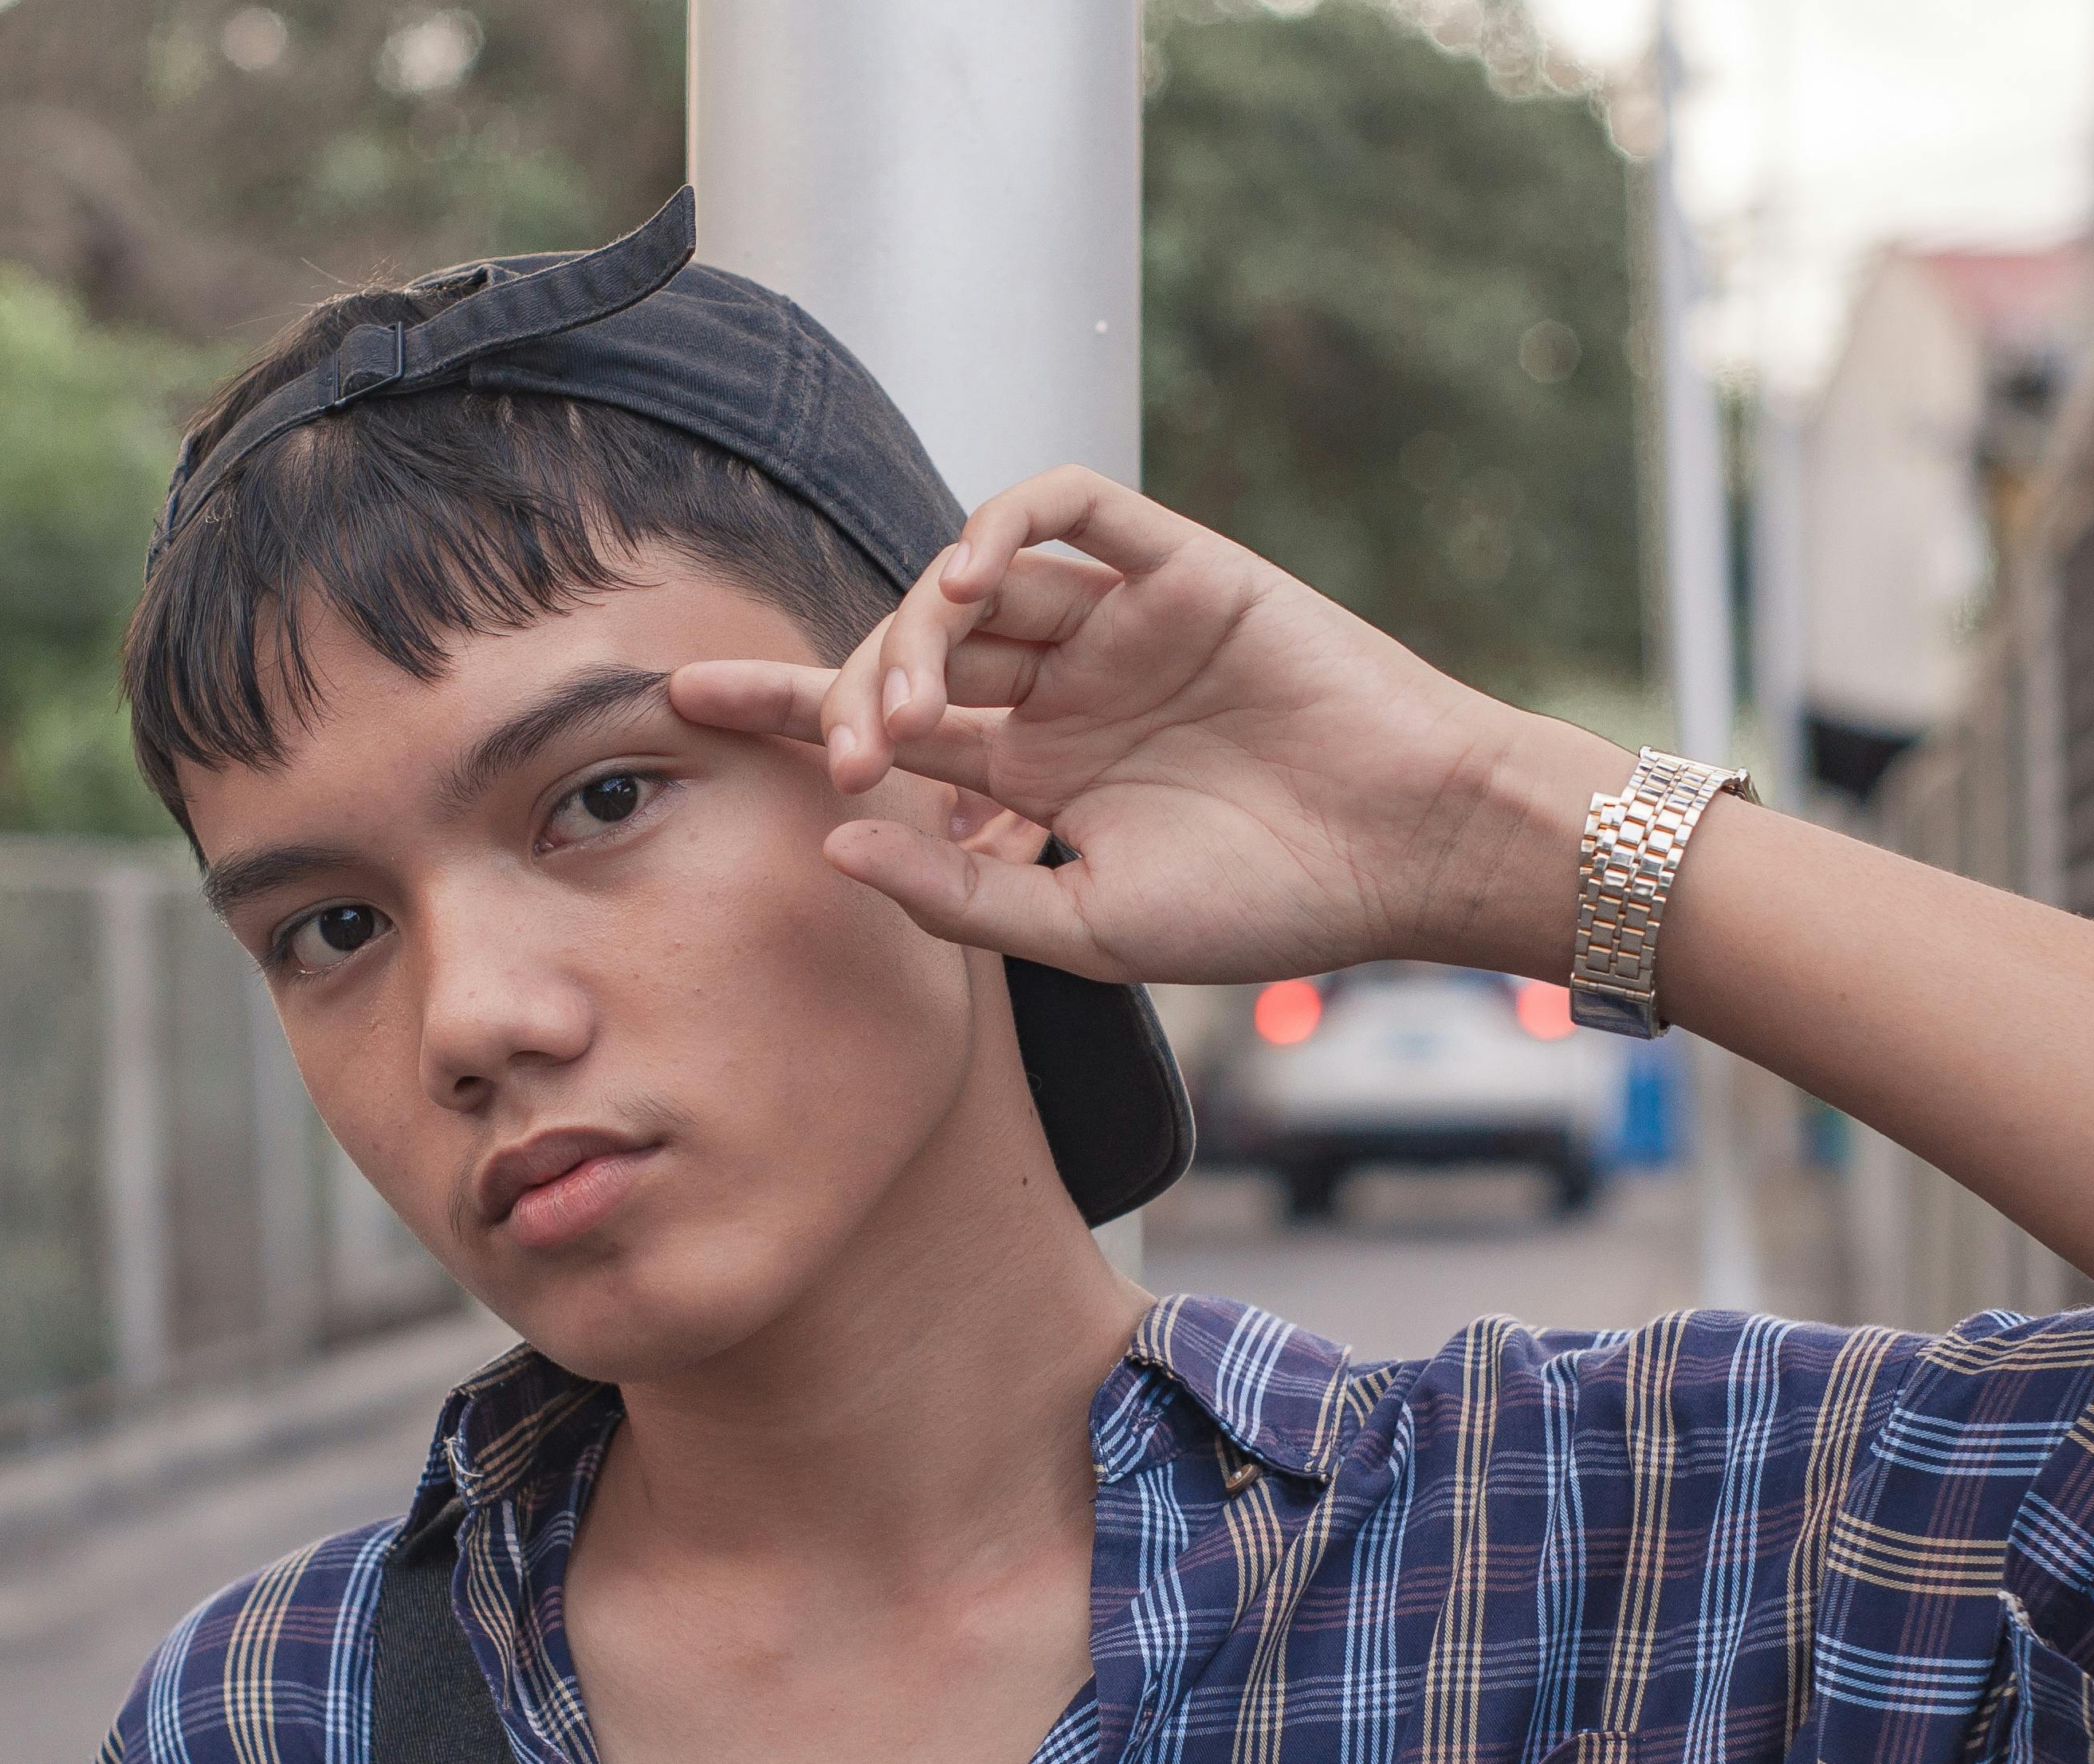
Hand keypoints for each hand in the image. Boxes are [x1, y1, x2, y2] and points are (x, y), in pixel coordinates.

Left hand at [665, 466, 1615, 985]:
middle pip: (909, 651)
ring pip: (972, 583)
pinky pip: (1069, 507)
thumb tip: (829, 838)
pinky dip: (1002, 522)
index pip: (881, 723)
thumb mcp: (1085, 925)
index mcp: (1034, 775)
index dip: (782, 706)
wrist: (1407, 853)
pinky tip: (963, 578)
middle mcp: (1062, 690)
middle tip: (854, 756)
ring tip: (912, 708)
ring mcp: (1115, 623)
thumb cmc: (1267, 906)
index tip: (686, 704)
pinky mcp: (1176, 566)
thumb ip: (958, 888)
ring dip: (917, 631)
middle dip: (851, 690)